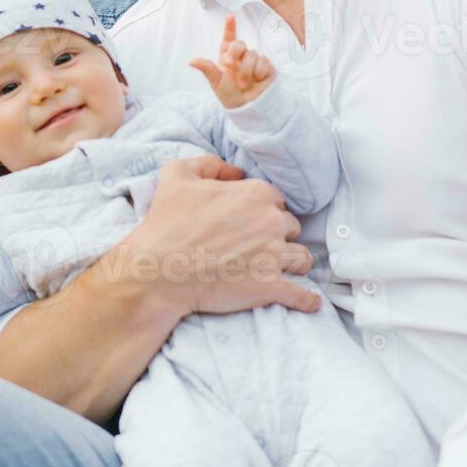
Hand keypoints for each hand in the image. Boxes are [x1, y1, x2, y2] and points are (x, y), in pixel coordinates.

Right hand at [123, 155, 319, 319]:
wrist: (156, 273)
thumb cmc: (165, 224)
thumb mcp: (177, 175)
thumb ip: (209, 163)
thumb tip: (236, 170)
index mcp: (256, 194)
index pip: (277, 200)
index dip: (265, 210)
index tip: (251, 222)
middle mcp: (271, 222)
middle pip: (292, 228)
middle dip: (279, 235)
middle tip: (260, 246)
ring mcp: (273, 256)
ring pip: (302, 258)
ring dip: (293, 262)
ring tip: (283, 268)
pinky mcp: (270, 287)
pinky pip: (302, 295)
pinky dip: (307, 300)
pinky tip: (310, 303)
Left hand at [188, 15, 275, 109]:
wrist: (246, 107)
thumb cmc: (229, 94)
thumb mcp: (216, 82)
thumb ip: (207, 68)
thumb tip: (191, 61)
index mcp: (227, 57)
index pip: (228, 39)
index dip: (230, 27)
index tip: (230, 16)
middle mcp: (241, 56)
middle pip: (239, 44)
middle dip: (235, 53)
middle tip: (231, 66)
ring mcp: (254, 60)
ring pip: (252, 55)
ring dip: (246, 71)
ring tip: (244, 84)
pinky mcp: (266, 66)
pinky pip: (263, 62)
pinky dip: (258, 73)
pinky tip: (257, 81)